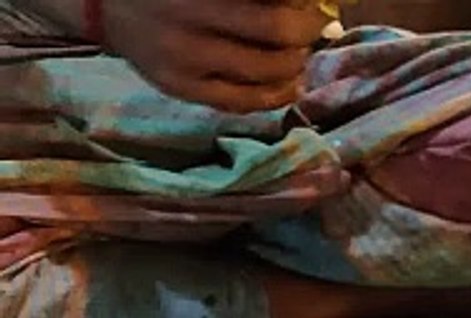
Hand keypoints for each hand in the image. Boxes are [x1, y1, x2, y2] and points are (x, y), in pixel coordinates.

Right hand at [101, 0, 330, 112]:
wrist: (105, 4)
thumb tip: (303, 7)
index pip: (269, 17)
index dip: (302, 15)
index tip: (314, 11)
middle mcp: (187, 29)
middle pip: (274, 40)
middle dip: (303, 36)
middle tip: (309, 29)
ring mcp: (184, 65)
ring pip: (263, 78)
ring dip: (294, 67)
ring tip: (297, 55)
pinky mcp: (181, 90)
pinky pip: (241, 103)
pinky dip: (274, 96)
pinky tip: (288, 85)